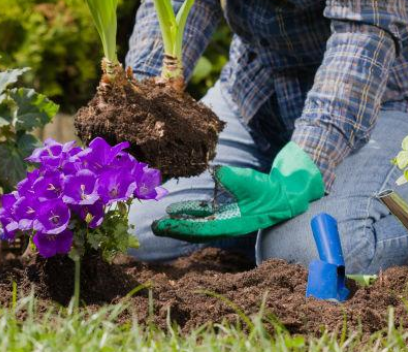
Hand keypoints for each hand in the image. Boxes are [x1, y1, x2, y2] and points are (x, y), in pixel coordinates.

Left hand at [152, 142, 324, 241]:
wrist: (284, 196)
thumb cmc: (269, 190)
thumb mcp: (253, 182)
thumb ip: (235, 178)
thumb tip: (217, 171)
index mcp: (233, 224)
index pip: (202, 229)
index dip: (182, 227)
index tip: (164, 225)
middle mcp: (226, 225)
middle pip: (195, 230)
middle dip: (175, 229)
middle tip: (154, 227)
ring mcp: (225, 220)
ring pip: (197, 223)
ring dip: (179, 221)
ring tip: (161, 219)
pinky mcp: (225, 212)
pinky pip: (203, 214)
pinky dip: (190, 212)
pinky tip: (176, 209)